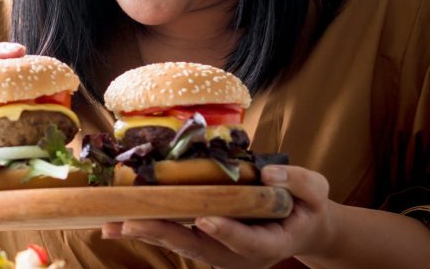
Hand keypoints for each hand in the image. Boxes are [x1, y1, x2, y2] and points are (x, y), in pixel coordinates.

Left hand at [101, 166, 336, 268]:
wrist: (299, 228)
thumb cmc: (306, 208)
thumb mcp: (317, 194)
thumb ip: (301, 183)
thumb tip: (270, 172)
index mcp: (268, 245)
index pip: (246, 241)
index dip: (226, 231)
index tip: (207, 219)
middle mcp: (237, 256)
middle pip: (198, 247)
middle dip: (164, 234)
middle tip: (132, 223)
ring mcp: (217, 253)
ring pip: (179, 245)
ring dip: (146, 233)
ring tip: (112, 225)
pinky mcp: (202, 244)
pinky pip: (172, 237)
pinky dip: (146, 229)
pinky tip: (116, 222)